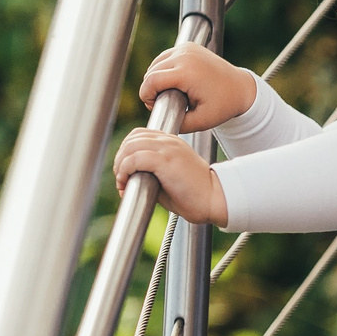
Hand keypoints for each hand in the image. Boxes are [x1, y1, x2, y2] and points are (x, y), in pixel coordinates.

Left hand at [115, 129, 229, 226]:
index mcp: (172, 143)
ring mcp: (168, 149)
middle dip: (121, 158)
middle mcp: (169, 142)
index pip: (140, 135)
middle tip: (121, 179)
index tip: (126, 171)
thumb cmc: (195, 195)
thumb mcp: (171, 177)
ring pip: (130, 147)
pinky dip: (125, 170)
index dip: (127, 151)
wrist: (216, 200)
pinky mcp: (165, 161)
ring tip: (122, 182)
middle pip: (132, 139)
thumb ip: (152, 171)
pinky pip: (135, 159)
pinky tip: (126, 183)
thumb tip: (130, 178)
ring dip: (120, 164)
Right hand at [136, 42, 256, 130]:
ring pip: (156, 63)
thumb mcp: (202, 122)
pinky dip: (164, 69)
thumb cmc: (224, 105)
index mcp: (187, 73)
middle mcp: (185, 56)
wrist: (242, 88)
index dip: (147, 96)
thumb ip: (178, 123)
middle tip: (164, 102)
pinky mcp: (188, 46)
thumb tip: (160, 120)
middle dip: (152, 89)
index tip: (154, 106)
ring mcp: (186, 48)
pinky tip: (174, 81)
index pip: (151, 81)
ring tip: (170, 92)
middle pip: (151, 72)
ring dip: (157, 78)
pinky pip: (165, 57)